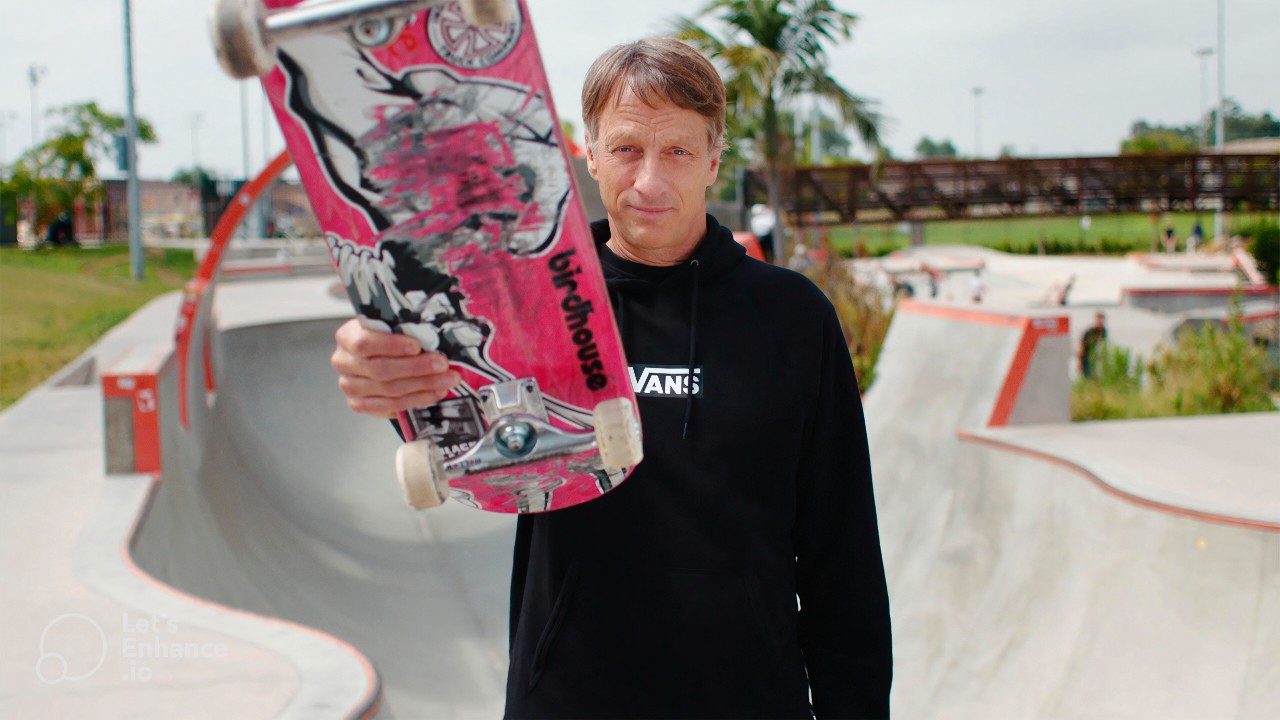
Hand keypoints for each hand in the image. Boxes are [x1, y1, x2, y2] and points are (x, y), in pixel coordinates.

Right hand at [331, 317, 459, 417]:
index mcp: (347, 337)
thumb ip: (404, 327)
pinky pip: (389, 406)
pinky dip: (415, 400)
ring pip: (389, 390)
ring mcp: (350, 386)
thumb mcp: (390, 324)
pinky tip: (434, 393)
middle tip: (442, 364)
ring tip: (447, 380)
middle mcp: (344, 363)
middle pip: (381, 369)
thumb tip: (434, 335)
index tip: (417, 346)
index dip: (392, 346)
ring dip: (423, 385)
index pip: (365, 343)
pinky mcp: (360, 404)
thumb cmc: (387, 336)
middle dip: (417, 367)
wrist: (377, 353)